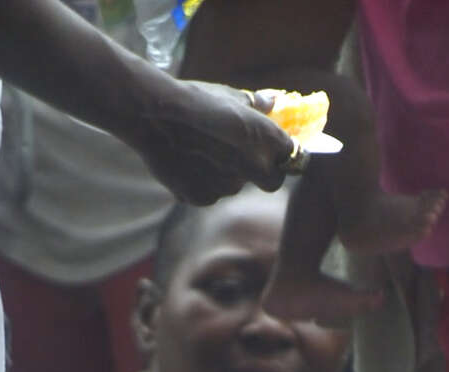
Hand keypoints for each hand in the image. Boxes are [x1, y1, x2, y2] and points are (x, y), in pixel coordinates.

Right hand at [133, 80, 293, 204]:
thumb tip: (274, 102)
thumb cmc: (194, 100)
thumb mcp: (230, 95)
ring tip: (202, 151)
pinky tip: (188, 162)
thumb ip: (257, 105)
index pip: (294, 157)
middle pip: (272, 182)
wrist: (155, 115)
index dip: (286, 155)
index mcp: (265, 138)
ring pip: (235, 186)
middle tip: (245, 158)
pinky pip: (210, 194)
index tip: (278, 152)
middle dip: (264, 173)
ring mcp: (227, 186)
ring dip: (227, 175)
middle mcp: (252, 167)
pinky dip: (203, 182)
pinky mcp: (203, 198)